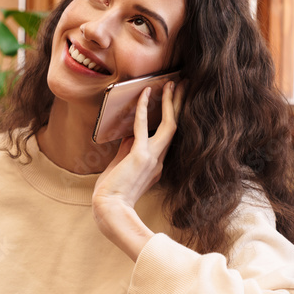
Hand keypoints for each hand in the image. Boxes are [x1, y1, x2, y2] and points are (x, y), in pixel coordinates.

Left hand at [92, 80, 185, 257]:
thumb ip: (126, 151)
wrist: (109, 210)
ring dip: (171, 102)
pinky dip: (144, 108)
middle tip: (184, 86)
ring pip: (169, 124)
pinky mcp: (140, 156)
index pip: (166, 137)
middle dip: (179, 106)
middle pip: (175, 127)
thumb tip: (127, 134)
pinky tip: (146, 92)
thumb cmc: (112, 193)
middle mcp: (159, 160)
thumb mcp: (122, 168)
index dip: (169, 118)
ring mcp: (152, 157)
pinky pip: (143, 126)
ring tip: (172, 83)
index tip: (173, 101)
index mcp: (156, 165)